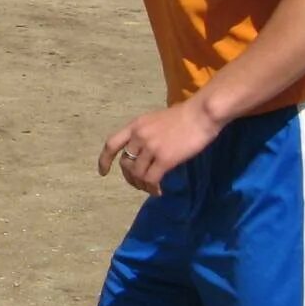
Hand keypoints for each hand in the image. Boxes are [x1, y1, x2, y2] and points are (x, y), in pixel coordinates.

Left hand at [99, 97, 221, 195]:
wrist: (201, 114)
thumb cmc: (184, 116)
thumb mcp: (155, 120)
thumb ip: (145, 135)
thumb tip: (143, 154)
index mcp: (134, 125)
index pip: (111, 144)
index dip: (104, 160)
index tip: (103, 172)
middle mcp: (138, 136)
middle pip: (125, 163)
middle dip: (130, 177)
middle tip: (139, 184)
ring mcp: (150, 148)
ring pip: (137, 173)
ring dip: (142, 185)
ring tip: (151, 189)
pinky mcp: (164, 159)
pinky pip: (151, 179)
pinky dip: (153, 188)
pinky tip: (159, 191)